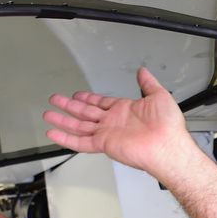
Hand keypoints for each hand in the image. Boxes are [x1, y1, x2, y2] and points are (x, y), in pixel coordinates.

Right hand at [44, 68, 190, 172]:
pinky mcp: (104, 144)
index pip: (101, 103)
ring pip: (79, 126)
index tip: (77, 95)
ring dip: (63, 120)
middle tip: (55, 100)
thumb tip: (143, 71)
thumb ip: (148, 83)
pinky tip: (53, 133)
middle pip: (86, 112)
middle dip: (69, 106)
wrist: (167, 146)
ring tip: (48, 114)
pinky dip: (66, 139)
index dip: (88, 98)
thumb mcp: (159, 95)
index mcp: (124, 110)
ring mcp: (107, 133)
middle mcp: (114, 122)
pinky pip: (81, 142)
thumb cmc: (168, 125)